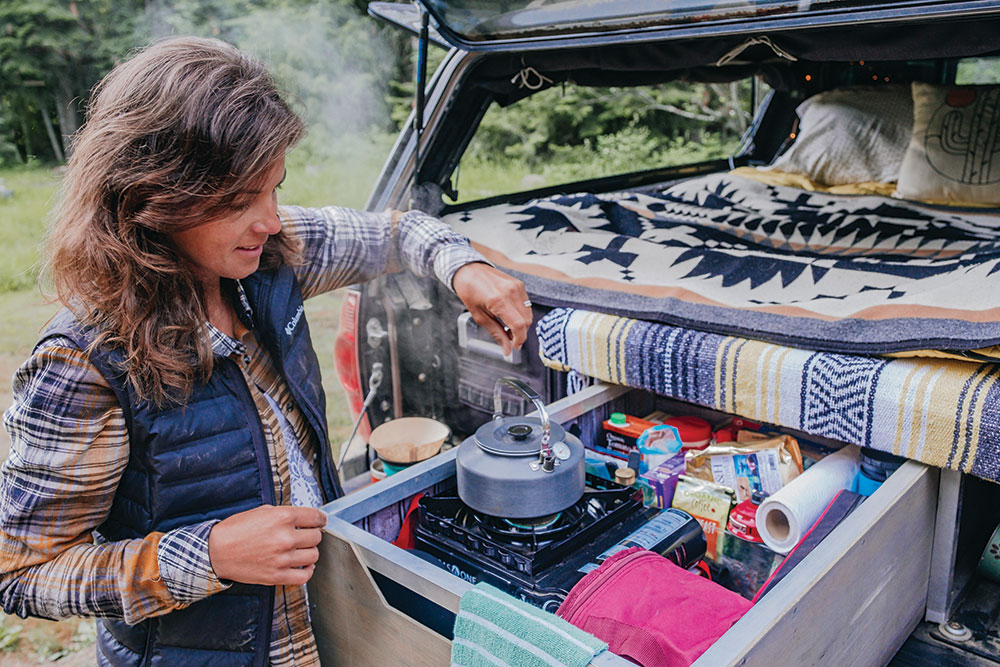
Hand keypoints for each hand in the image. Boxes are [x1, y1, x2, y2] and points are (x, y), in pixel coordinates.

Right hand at [208, 505, 326, 585]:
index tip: (320, 522)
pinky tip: (304, 565)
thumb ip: (285, 514)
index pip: (316, 518)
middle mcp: (286, 538)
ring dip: (309, 551)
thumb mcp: (262, 511)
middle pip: (316, 537)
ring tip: (301, 549)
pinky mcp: (277, 575)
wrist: (217, 551)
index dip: (320, 519)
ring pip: (313, 555)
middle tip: (305, 535)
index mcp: (283, 518)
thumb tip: (303, 518)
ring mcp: (283, 558)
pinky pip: (305, 576)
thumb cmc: (236, 530)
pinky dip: (308, 570)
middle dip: (312, 535)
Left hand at [451, 262, 531, 355]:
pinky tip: (510, 315)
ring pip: (528, 313)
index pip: (519, 325)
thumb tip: (507, 349)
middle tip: (509, 337)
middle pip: (526, 320)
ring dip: (522, 323)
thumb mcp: (479, 316)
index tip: (515, 345)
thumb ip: (496, 333)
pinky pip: (526, 304)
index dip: (519, 339)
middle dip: (520, 333)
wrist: (468, 270)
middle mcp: (511, 292)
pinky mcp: (519, 284)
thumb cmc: (470, 291)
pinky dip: (521, 313)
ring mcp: (517, 286)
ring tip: (507, 326)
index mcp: (499, 301)